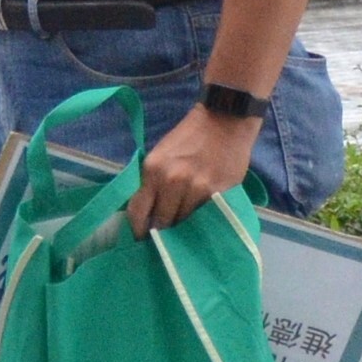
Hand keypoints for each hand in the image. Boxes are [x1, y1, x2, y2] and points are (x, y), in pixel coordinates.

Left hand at [130, 102, 259, 232]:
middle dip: (162, 232)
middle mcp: (171, 181)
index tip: (140, 241)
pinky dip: (203, 222)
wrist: (224, 120)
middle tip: (164, 241)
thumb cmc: (189, 138)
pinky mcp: (219, 193)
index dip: (137, 230)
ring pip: (184, 222)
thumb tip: (148, 212)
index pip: (137, 210)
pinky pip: (206, 217)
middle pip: (161, 221)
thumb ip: (153, 182)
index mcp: (152, 170)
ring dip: (184, 230)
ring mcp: (197, 188)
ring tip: (185, 234)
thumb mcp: (160, 156)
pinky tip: (203, 225)